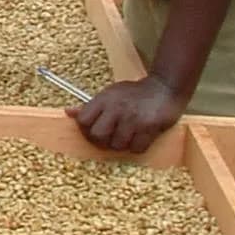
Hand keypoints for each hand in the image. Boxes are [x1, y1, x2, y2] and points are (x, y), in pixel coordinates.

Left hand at [69, 76, 185, 154]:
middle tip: (110, 137)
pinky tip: (140, 137)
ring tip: (127, 136)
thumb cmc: (134, 93)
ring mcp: (133, 118)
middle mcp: (116, 108)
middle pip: (98, 136)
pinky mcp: (149, 127)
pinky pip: (136, 148)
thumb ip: (91, 106)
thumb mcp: (110, 94)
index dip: (85, 130)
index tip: (92, 131)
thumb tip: (69, 113)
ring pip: (117, 145)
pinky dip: (137, 147)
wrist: (165, 87)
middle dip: (102, 141)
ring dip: (122, 144)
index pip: (83, 120)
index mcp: (104, 99)